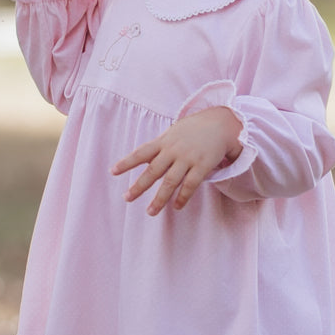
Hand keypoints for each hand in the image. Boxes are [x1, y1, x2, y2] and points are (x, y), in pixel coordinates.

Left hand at [112, 107, 243, 215]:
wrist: (220, 122)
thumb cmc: (194, 129)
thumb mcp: (173, 132)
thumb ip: (160, 146)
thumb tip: (144, 159)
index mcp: (164, 141)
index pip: (141, 153)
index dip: (127, 162)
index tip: (113, 172)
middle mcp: (173, 150)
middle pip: (153, 171)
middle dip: (139, 186)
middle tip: (127, 198)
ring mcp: (188, 158)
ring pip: (170, 182)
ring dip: (160, 198)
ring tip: (150, 212)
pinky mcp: (202, 165)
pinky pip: (190, 185)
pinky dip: (182, 197)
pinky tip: (176, 207)